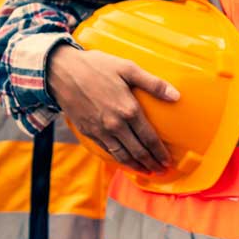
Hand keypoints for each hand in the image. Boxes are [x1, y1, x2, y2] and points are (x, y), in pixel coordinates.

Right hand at [47, 43, 179, 172]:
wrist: (62, 72)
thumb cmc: (96, 66)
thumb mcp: (127, 68)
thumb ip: (153, 83)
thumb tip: (176, 95)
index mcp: (128, 110)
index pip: (149, 139)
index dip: (160, 153)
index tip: (168, 161)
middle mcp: (115, 125)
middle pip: (138, 152)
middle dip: (151, 164)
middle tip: (161, 171)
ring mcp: (100, 130)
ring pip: (122, 156)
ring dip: (136, 166)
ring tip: (146, 171)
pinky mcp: (88, 132)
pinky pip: (107, 151)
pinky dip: (119, 160)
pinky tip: (125, 160)